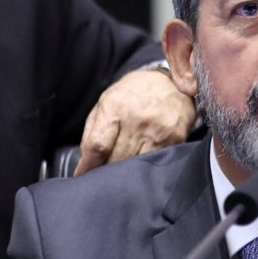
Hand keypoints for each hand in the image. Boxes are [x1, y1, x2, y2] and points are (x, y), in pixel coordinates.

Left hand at [73, 69, 195, 174]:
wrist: (173, 83)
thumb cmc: (135, 93)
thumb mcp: (107, 101)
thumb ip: (93, 131)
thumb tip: (85, 162)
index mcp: (115, 107)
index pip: (97, 146)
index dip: (88, 166)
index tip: (83, 175)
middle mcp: (137, 119)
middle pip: (115, 159)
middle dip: (105, 170)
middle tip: (102, 174)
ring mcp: (157, 131)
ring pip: (134, 165)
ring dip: (125, 172)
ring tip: (122, 172)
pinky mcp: (174, 139)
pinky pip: (154, 163)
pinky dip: (144, 168)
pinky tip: (141, 164)